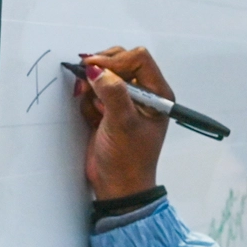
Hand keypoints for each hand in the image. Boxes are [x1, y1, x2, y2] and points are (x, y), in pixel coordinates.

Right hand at [75, 46, 173, 199]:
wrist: (117, 187)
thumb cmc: (129, 161)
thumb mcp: (123, 124)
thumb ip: (113, 93)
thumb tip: (97, 70)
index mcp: (158, 94)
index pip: (138, 59)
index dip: (116, 61)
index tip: (96, 72)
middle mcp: (144, 94)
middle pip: (120, 61)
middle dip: (101, 71)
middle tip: (88, 84)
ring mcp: (125, 101)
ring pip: (104, 75)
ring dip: (93, 88)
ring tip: (95, 109)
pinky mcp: (109, 110)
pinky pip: (94, 92)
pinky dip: (88, 101)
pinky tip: (92, 118)